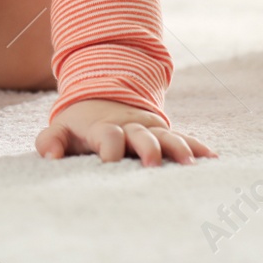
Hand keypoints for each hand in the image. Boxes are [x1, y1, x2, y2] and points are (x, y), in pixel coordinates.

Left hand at [35, 99, 216, 165]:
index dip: (109, 147)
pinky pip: (182, 138)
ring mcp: (149, 129)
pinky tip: (212, 159)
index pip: (107, 136)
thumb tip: (51, 158)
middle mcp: (129, 126)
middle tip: (152, 164)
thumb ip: (50, 142)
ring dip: (178, 149)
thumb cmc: (79, 125)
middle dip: (147, 148)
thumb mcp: (60, 129)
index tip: (109, 162)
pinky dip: (197, 146)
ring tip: (190, 164)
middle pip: (141, 135)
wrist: (101, 98)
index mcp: (103, 127)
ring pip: (166, 136)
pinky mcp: (162, 132)